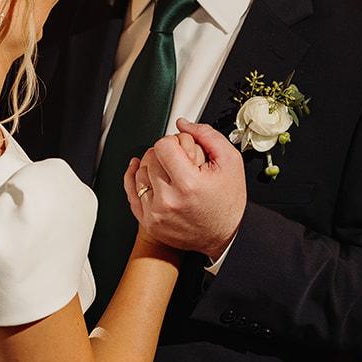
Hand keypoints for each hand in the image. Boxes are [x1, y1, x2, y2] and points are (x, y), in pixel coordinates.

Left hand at [125, 119, 245, 261]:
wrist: (222, 238)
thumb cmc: (227, 202)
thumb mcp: (230, 162)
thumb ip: (207, 135)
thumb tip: (182, 124)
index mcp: (189, 184)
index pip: (163, 146)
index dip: (175, 142)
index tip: (184, 150)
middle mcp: (168, 201)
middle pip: (150, 157)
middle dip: (165, 154)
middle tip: (181, 161)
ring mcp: (156, 214)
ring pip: (140, 173)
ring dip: (153, 167)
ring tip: (171, 173)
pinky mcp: (149, 222)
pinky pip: (131, 192)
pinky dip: (135, 178)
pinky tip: (143, 171)